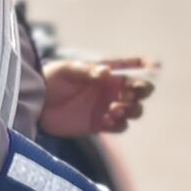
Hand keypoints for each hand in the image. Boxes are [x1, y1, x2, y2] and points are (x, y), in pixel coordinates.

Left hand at [39, 59, 154, 137]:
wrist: (35, 103)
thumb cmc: (50, 79)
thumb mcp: (67, 70)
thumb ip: (87, 71)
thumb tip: (105, 73)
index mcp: (107, 71)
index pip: (132, 66)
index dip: (147, 65)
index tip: (155, 65)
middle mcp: (111, 89)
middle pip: (139, 90)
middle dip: (142, 91)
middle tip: (131, 93)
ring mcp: (107, 107)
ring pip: (134, 109)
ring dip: (132, 109)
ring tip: (116, 109)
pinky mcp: (100, 124)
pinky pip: (120, 126)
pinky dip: (120, 123)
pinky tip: (109, 119)